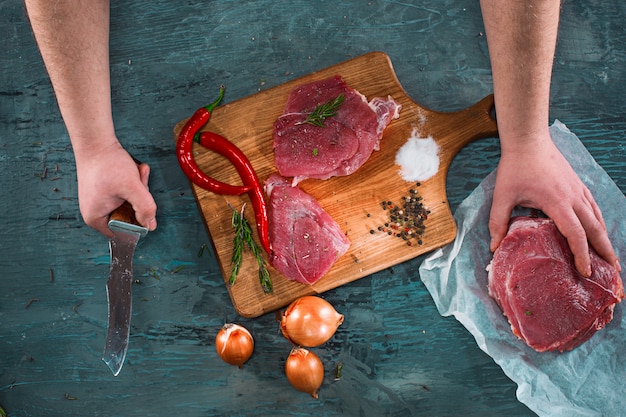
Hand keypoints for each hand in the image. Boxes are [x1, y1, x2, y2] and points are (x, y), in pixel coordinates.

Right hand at [74, 140, 157, 236]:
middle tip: (140, 182)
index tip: (141, 203)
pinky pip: (124, 193)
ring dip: (138, 189)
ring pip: (129, 203)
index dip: (138, 221)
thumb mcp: (132, 187)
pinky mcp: (103, 191)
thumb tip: (150, 225)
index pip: (124, 233)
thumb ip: (145, 208)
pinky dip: (132, 183)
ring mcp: (98, 202)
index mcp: (96, 219)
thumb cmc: (108, 163)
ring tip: (137, 173)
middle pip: (128, 216)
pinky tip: (133, 171)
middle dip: (139, 200)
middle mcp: (95, 213)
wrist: (95, 140)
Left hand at [488, 128, 618, 276]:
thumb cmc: (514, 167)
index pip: (575, 234)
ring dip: (605, 238)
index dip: (582, 255)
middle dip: (605, 251)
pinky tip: (600, 231)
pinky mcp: (577, 184)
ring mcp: (578, 189)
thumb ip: (498, 222)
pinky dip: (599, 221)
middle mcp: (573, 197)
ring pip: (597, 218)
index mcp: (557, 202)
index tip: (585, 272)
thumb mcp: (502, 196)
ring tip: (610, 256)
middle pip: (595, 229)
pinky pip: (593, 206)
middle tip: (613, 271)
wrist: (528, 140)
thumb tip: (493, 246)